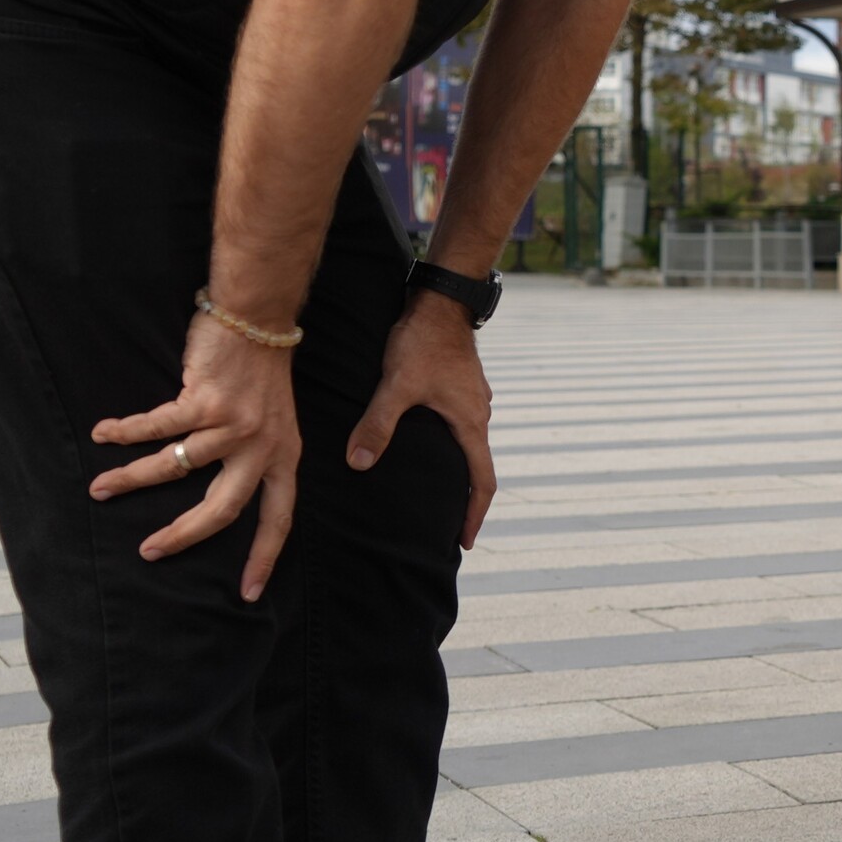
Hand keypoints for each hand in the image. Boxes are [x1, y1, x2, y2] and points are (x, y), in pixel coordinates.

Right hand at [91, 314, 304, 599]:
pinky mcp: (204, 400)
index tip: (250, 593)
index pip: (278, 517)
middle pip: (222, 509)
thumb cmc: (260, 371)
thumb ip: (254, 456)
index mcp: (284, 455)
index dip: (264, 556)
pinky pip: (155, 427)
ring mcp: (234, 425)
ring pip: (174, 468)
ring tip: (100, 489)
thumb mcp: (273, 422)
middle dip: (182, 536)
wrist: (258, 315)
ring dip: (131, 479)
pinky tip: (103, 435)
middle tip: (149, 552)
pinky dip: (124, 433)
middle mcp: (262, 446)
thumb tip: (214, 494)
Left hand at [352, 291, 498, 547]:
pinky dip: (450, 444)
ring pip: (468, 443)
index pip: (483, 481)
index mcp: (470, 423)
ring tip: (436, 488)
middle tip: (448, 524)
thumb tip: (358, 464)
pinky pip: (460, 424)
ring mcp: (472, 397)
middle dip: (465, 498)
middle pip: (478, 465)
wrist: (442, 299)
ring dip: (457, 469)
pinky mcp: (461, 384)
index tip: (465, 542)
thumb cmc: (423, 341)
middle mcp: (478, 413)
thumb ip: (377, 425)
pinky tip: (426, 442)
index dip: (474, 515)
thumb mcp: (397, 385)